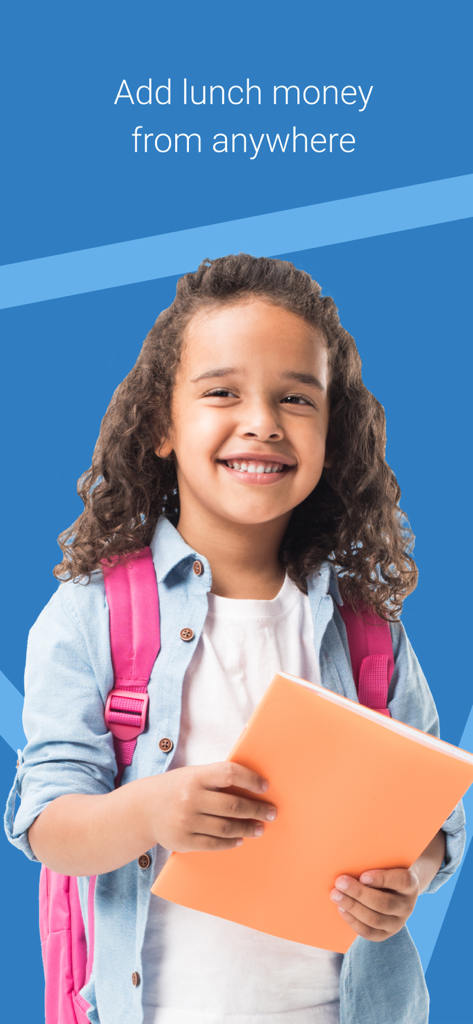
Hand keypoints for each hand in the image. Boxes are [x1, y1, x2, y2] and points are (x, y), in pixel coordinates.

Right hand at [149, 761, 276, 852]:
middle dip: (257, 809)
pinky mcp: (183, 841)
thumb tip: (252, 786)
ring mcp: (185, 821)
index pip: (229, 773)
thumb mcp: (192, 775)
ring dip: (248, 828)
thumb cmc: (175, 789)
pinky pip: (214, 843)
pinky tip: (240, 838)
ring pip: (226, 827)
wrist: (142, 810)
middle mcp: (190, 798)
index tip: (265, 786)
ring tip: (259, 828)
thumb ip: (216, 779)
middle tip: (271, 813)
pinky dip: (230, 842)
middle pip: (233, 805)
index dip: (250, 779)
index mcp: (194, 776)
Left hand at [329, 867, 419, 940]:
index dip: (382, 879)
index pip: (402, 881)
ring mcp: (398, 923)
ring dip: (352, 907)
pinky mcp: (386, 934)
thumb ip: (374, 863)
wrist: (394, 891)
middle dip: (359, 893)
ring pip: (374, 919)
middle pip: (384, 903)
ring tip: (336, 895)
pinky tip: (341, 908)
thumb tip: (349, 861)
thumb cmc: (385, 871)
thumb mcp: (386, 864)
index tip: (362, 875)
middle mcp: (407, 906)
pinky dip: (353, 921)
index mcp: (411, 884)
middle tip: (340, 882)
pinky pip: (368, 932)